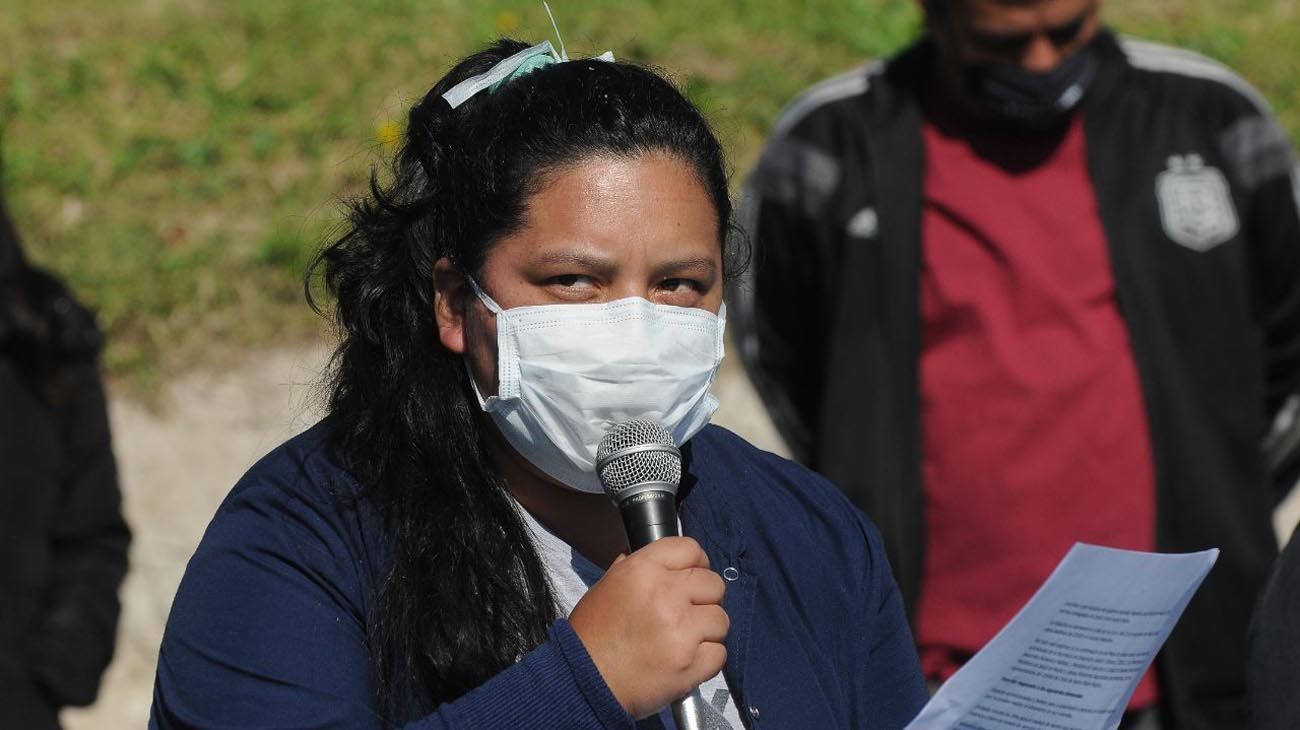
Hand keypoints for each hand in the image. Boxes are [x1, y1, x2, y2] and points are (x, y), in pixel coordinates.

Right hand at [568, 536, 728, 718]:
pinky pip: (720, 653)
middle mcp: (666, 594)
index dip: (696, 563)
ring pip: (720, 619)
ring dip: (707, 631)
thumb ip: (635, 569)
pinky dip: (707, 658)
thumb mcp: (605, 587)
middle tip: (688, 613)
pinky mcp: (691, 663)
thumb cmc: (591, 637)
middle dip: (704, 598)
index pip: (690, 549)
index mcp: (642, 570)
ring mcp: (681, 630)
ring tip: (685, 640)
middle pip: (714, 583)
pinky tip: (686, 659)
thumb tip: (660, 561)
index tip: (692, 577)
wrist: (585, 683)